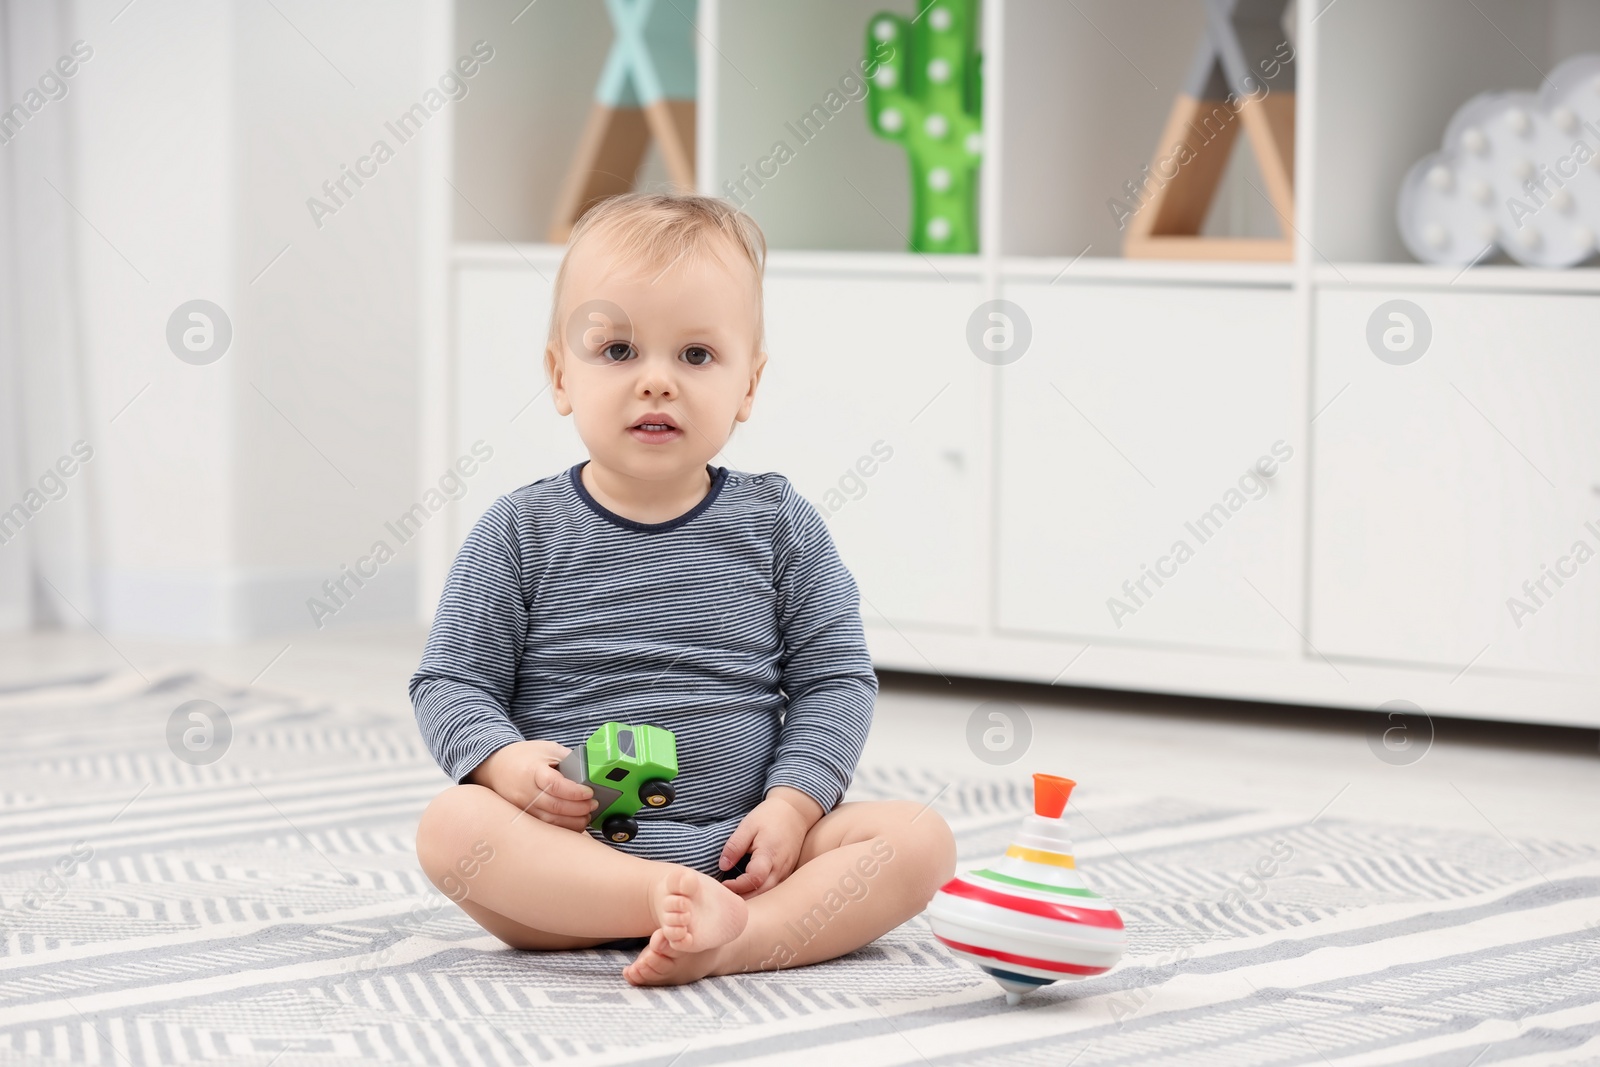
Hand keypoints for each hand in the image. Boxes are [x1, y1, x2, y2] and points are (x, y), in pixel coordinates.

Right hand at [468, 740, 596, 831]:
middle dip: (579, 809)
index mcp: (531, 770)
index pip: (555, 785)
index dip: (575, 792)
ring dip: (573, 822)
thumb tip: (593, 773)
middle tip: (593, 804)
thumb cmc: (525, 756)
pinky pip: (545, 828)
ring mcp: (521, 808)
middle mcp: (524, 792)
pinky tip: (574, 823)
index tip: (589, 792)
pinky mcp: (522, 819)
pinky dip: (562, 828)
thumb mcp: (548, 749)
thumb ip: (569, 759)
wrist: (496, 767)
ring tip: (587, 815)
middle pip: (555, 807)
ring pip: (550, 822)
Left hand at [717, 796, 809, 896]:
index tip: (722, 885)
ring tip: (734, 897)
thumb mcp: (748, 825)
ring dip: (752, 898)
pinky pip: (774, 889)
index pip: (754, 879)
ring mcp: (786, 872)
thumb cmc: (769, 816)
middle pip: (762, 893)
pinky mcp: (787, 873)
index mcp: (769, 854)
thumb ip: (735, 846)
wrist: (795, 813)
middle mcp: (780, 867)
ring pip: (769, 894)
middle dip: (743, 898)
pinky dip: (761, 894)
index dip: (737, 886)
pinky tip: (748, 892)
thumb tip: (723, 866)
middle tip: (726, 897)